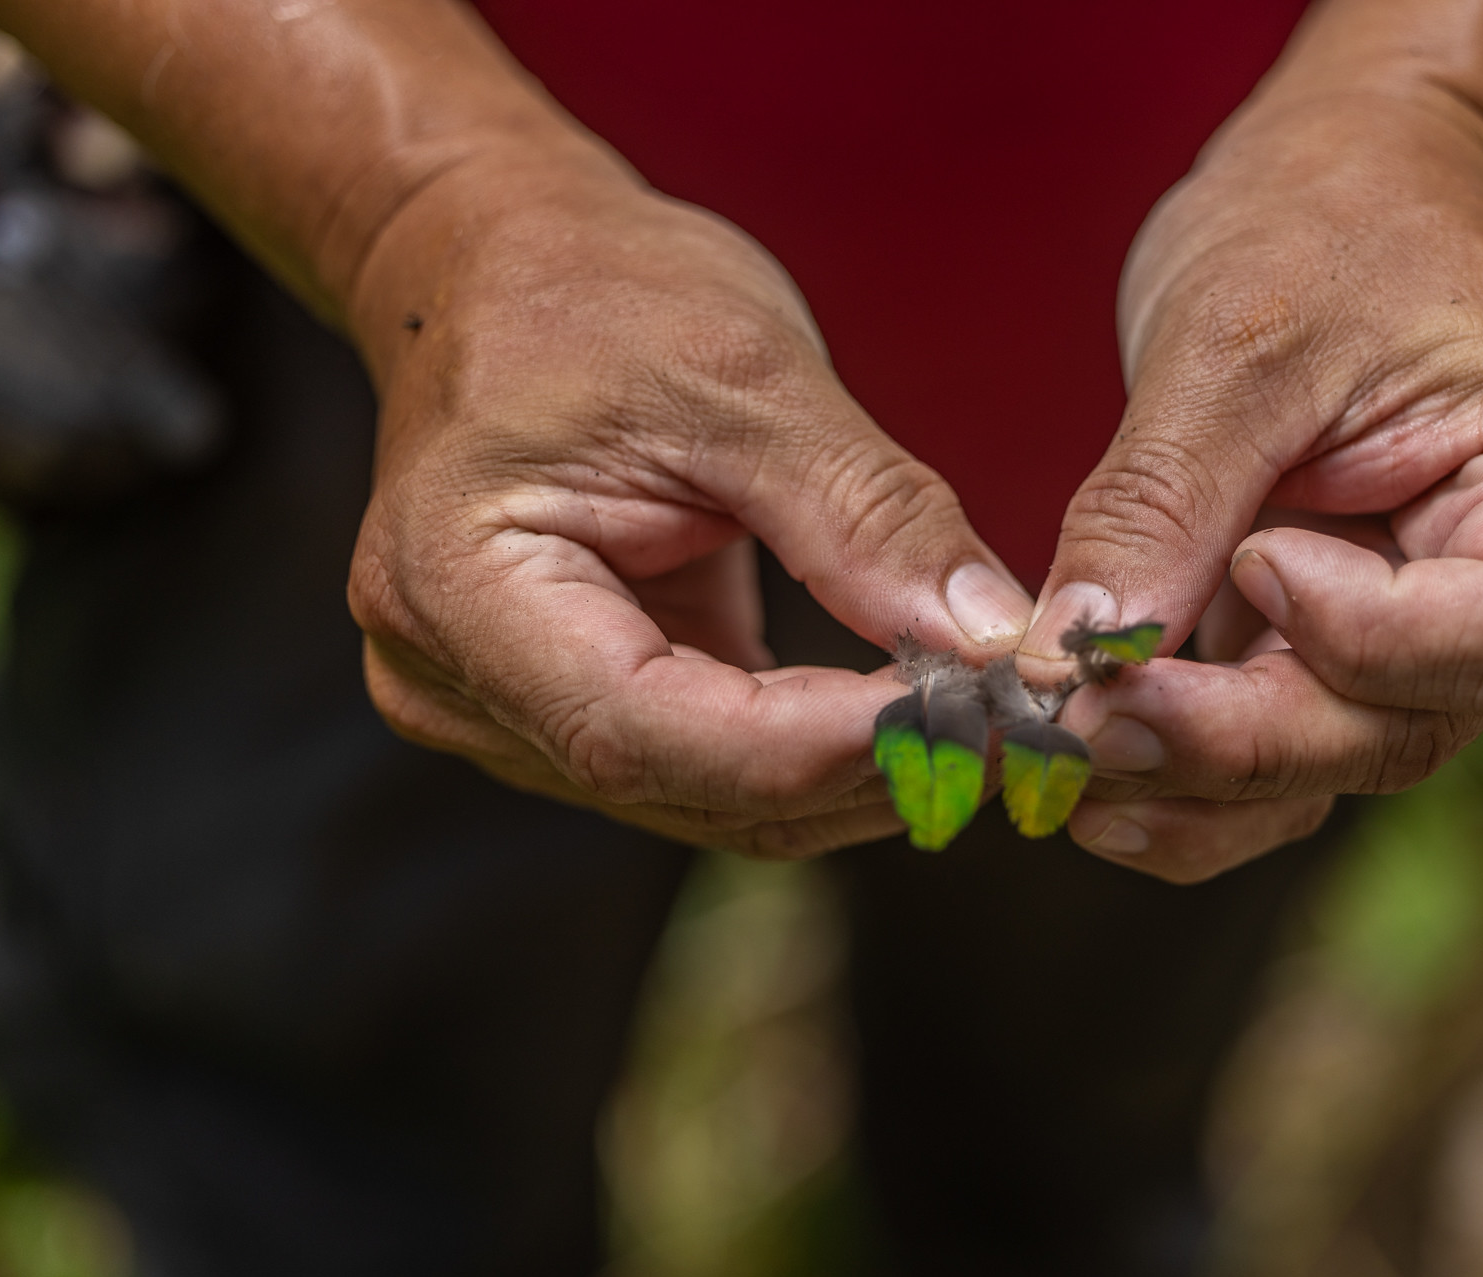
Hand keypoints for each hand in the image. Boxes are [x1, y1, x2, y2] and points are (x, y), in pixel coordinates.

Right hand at [345, 141, 1033, 856]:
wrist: (498, 268)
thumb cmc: (591, 291)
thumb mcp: (740, 370)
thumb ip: (865, 513)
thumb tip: (992, 641)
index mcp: (457, 585)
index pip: (648, 730)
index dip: (821, 744)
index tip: (975, 716)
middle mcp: (460, 681)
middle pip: (694, 788)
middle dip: (871, 767)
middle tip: (1025, 724)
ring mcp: (510, 711)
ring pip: (718, 801)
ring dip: (863, 771)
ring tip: (991, 712)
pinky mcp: (579, 708)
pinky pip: (719, 766)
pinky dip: (826, 744)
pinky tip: (917, 705)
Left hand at [1018, 91, 1482, 883]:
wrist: (1335, 190)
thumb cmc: (1322, 223)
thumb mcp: (1234, 338)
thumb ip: (1160, 503)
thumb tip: (1068, 660)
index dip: (1368, 636)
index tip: (1250, 561)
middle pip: (1401, 726)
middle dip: (1240, 739)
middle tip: (1086, 722)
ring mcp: (1417, 633)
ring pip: (1325, 762)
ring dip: (1191, 783)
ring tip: (1063, 757)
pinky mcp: (1325, 650)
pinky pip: (1269, 754)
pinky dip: (1178, 780)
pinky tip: (1085, 775)